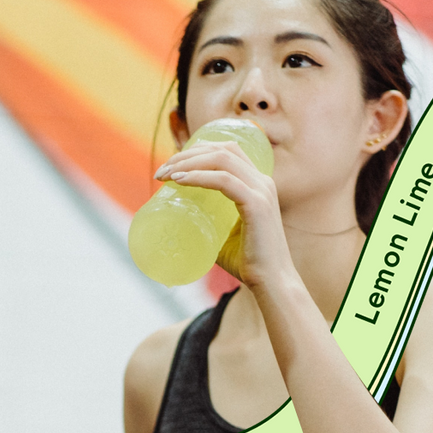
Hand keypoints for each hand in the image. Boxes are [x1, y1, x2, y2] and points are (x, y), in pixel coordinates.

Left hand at [156, 139, 291, 289]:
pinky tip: (180, 180)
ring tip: (164, 175)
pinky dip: (199, 177)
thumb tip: (181, 225)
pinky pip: (224, 181)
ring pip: (222, 160)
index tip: (171, 165)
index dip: (198, 151)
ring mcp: (261, 192)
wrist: (271, 282)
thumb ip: (210, 223)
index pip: (228, 151)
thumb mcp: (225, 234)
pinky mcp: (256, 205)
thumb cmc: (248, 262)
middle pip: (222, 150)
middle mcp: (262, 182)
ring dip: (189, 163)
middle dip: (188, 154)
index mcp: (257, 184)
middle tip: (162, 171)